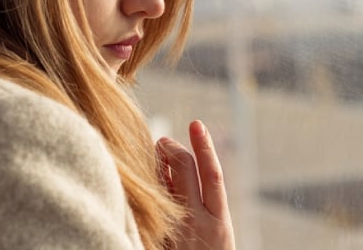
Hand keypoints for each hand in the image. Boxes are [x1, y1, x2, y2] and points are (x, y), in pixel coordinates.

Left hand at [156, 120, 235, 249]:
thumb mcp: (215, 233)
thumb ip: (201, 202)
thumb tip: (178, 166)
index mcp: (219, 223)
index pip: (212, 174)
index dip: (205, 146)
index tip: (197, 123)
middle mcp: (197, 224)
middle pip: (187, 171)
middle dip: (174, 149)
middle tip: (164, 141)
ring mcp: (174, 232)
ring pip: (163, 186)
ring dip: (157, 165)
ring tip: (155, 154)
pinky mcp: (156, 239)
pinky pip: (148, 206)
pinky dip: (147, 188)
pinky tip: (143, 180)